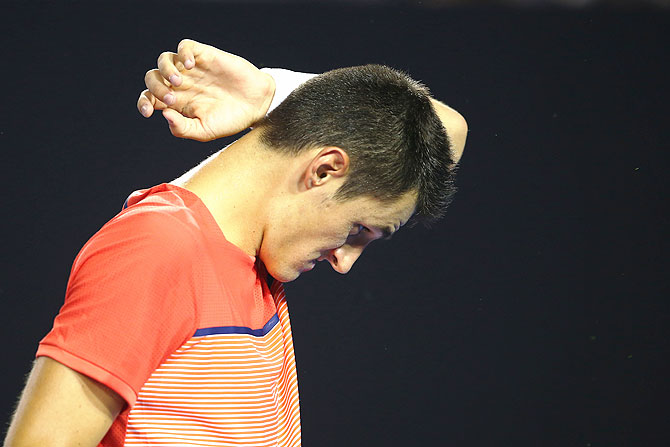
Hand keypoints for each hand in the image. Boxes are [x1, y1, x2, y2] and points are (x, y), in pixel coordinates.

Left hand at [137, 39, 275, 140]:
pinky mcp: (205, 55)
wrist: (257, 105)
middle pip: (152, 77)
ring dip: (165, 70)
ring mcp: (191, 69)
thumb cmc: (231, 120)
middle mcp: (181, 84)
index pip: (149, 97)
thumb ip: (183, 128)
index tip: (149, 113)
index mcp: (177, 102)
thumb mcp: (205, 131)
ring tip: (179, 82)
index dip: (143, 103)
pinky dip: (182, 53)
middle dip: (155, 88)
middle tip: (172, 98)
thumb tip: (164, 114)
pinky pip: (185, 46)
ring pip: (164, 59)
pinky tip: (191, 66)